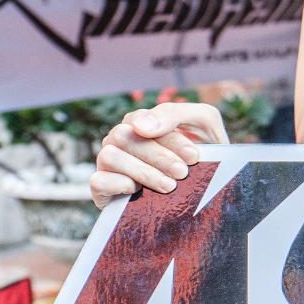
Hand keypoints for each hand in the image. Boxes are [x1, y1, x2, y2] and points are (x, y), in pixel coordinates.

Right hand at [90, 101, 227, 209]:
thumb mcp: (202, 122)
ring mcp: (109, 164)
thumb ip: (174, 113)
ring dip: (142, 171)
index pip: (144, 122)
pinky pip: (98, 181)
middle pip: (124, 137)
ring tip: (169, 186)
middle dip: (158, 157)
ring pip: (109, 156)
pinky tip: (138, 190)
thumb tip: (140, 126)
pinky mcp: (104, 189)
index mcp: (140, 122)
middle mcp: (121, 140)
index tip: (193, 156)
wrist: (206, 191)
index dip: (170, 139)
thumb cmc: (205, 151)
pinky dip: (117, 184)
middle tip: (182, 173)